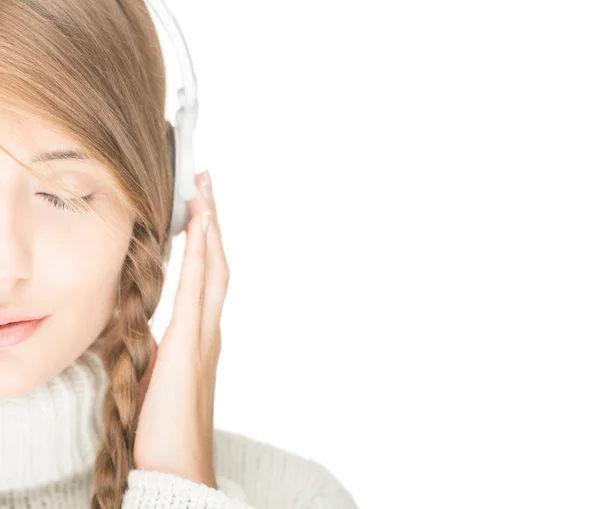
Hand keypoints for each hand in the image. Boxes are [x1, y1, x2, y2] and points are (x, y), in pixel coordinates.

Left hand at [133, 170, 228, 487]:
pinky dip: (202, 254)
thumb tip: (151, 329)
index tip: (202, 207)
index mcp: (200, 335)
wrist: (178, 464)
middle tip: (207, 183)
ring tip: (205, 191)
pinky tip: (201, 226)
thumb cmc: (167, 425)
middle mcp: (209, 328)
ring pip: (213, 268)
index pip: (207, 277)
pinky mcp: (189, 342)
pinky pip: (198, 288)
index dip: (207, 240)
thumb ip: (162, 346)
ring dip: (210, 227)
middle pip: (217, 262)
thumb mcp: (160, 375)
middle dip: (213, 221)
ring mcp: (203, 334)